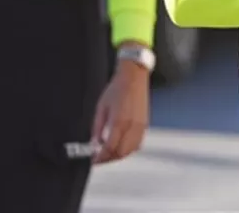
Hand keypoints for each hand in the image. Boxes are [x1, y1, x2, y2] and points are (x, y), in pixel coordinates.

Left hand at [90, 49, 149, 164]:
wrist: (133, 78)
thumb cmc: (116, 89)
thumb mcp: (101, 108)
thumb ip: (97, 128)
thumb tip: (94, 143)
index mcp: (119, 122)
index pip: (109, 148)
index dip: (100, 157)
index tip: (93, 160)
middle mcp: (132, 126)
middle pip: (121, 152)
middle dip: (109, 158)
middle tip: (100, 158)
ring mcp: (140, 126)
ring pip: (131, 150)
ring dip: (119, 155)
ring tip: (109, 153)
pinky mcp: (145, 124)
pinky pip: (138, 143)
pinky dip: (129, 149)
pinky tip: (122, 146)